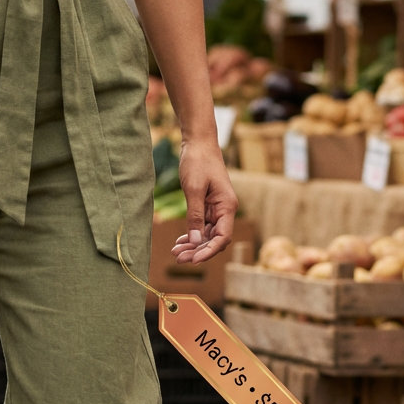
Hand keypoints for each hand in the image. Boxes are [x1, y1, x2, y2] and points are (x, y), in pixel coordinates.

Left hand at [170, 137, 237, 264]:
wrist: (198, 143)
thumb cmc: (198, 162)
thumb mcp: (194, 189)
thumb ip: (195, 216)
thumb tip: (196, 241)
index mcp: (227, 206)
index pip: (223, 237)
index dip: (209, 251)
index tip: (194, 260)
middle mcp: (224, 210)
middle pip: (214, 239)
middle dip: (198, 251)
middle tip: (178, 259)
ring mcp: (216, 208)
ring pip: (207, 234)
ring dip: (193, 245)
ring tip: (175, 253)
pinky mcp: (207, 205)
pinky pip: (202, 226)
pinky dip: (192, 235)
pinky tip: (180, 242)